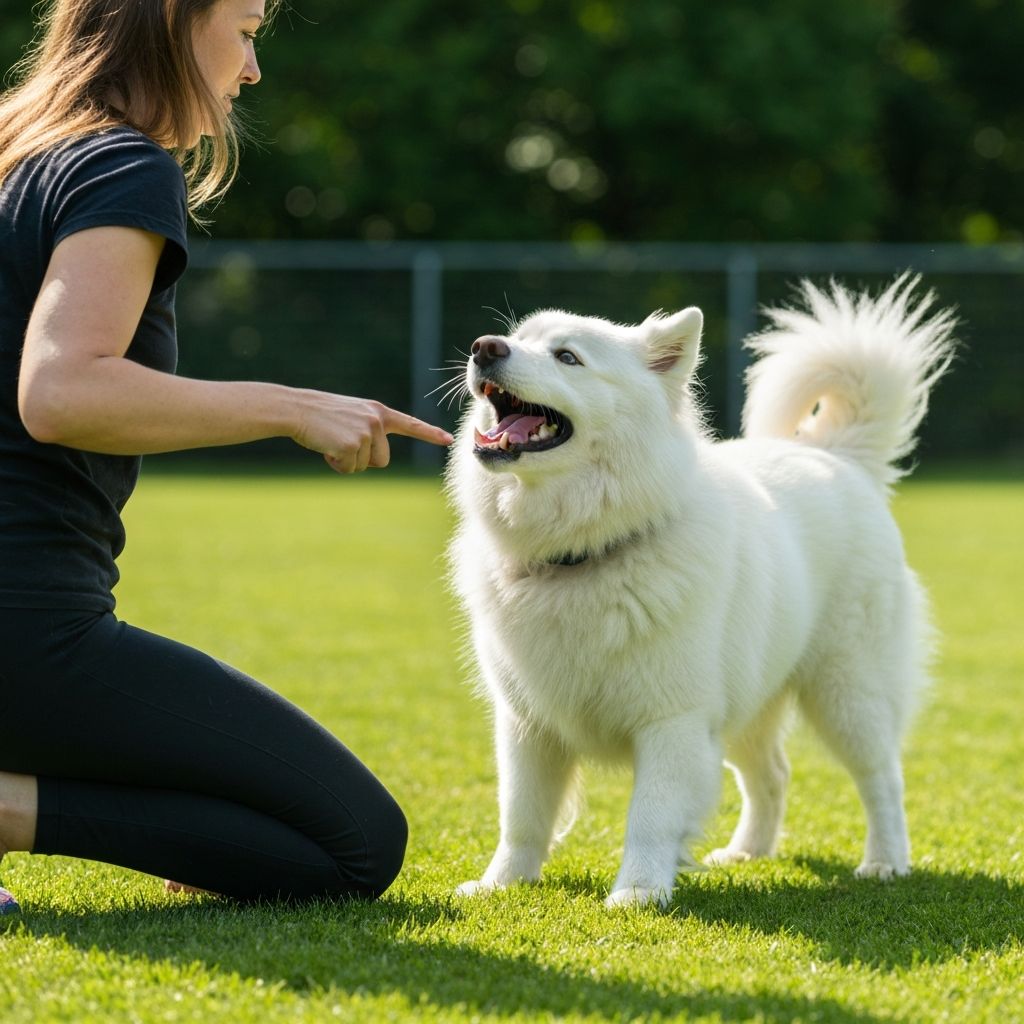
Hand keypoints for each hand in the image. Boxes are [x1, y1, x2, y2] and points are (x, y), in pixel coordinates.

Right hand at [292, 391, 452, 473]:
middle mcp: (377, 421)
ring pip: (366, 466)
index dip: (430, 434)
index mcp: (378, 412)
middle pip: (382, 460)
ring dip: (348, 462)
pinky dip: (336, 464)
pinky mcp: (352, 444)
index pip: (410, 424)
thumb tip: (376, 458)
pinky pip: (350, 469)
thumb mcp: (352, 416)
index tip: (449, 439)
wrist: (297, 409)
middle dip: (363, 461)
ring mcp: (366, 432)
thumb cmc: (320, 415)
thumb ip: (370, 430)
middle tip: (341, 443)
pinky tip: (326, 447)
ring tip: (332, 442)